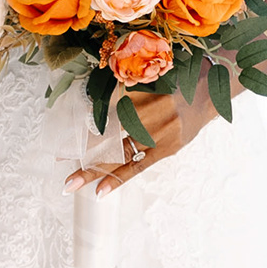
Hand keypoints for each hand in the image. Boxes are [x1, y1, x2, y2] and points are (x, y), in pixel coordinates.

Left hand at [65, 80, 216, 195]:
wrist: (206, 91)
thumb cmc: (170, 80)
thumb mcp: (142, 77)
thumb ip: (119, 91)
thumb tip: (89, 113)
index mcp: (137, 89)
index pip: (101, 112)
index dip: (82, 127)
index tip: (64, 139)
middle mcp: (147, 110)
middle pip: (106, 135)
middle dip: (82, 150)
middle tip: (60, 161)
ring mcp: (158, 132)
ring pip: (118, 154)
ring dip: (93, 169)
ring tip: (71, 183)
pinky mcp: (167, 148)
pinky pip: (139, 165)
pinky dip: (119, 178)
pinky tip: (101, 190)